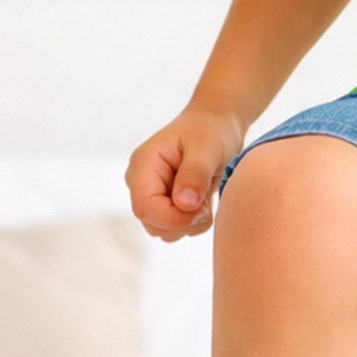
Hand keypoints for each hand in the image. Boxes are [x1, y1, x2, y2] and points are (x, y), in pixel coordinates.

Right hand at [125, 107, 245, 241]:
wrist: (215, 126)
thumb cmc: (210, 131)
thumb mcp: (207, 148)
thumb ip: (195, 174)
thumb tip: (184, 204)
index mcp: (143, 165)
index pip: (145, 208)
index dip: (173, 218)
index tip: (202, 210)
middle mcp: (140, 183)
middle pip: (153, 224)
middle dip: (184, 221)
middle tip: (206, 200)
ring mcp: (150, 195)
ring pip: (164, 231)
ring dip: (190, 222)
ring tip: (205, 196)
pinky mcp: (163, 204)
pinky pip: (175, 228)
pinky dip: (193, 222)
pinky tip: (202, 200)